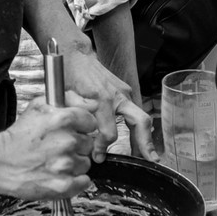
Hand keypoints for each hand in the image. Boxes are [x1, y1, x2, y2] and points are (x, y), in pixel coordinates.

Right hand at [0, 103, 100, 200]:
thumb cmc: (18, 136)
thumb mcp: (38, 106)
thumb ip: (66, 99)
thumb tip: (90, 102)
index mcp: (63, 119)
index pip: (91, 122)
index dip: (82, 127)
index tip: (73, 131)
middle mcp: (67, 141)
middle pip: (89, 143)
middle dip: (77, 145)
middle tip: (59, 147)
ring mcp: (66, 165)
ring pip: (85, 163)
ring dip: (74, 163)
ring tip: (55, 161)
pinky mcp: (63, 185)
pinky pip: (84, 182)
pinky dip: (76, 180)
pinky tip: (61, 174)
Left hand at [60, 47, 156, 162]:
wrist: (76, 55)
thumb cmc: (69, 76)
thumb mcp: (66, 100)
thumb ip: (79, 120)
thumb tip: (87, 141)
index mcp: (101, 99)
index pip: (109, 132)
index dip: (103, 147)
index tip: (97, 156)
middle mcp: (118, 95)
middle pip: (139, 122)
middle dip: (146, 144)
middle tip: (150, 160)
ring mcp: (125, 92)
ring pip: (142, 117)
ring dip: (145, 138)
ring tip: (146, 155)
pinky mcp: (126, 91)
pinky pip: (136, 111)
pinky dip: (138, 127)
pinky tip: (137, 140)